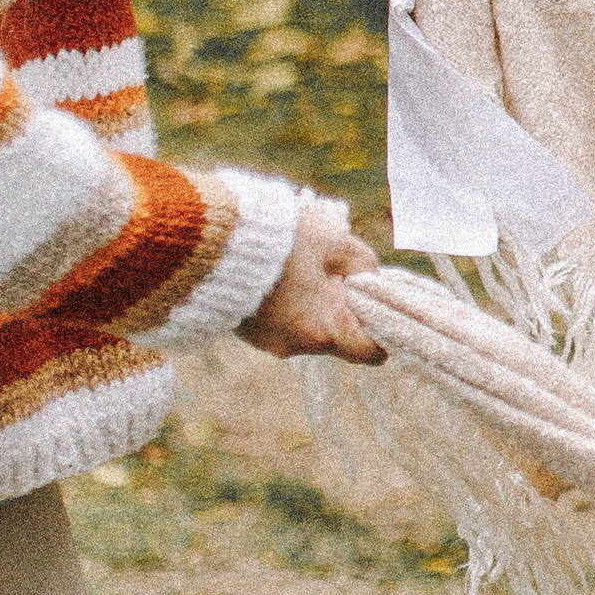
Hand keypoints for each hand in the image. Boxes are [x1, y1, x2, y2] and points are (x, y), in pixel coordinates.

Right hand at [239, 194, 385, 364]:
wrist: (212, 243)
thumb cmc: (282, 240)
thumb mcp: (337, 243)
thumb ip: (364, 266)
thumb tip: (371, 282)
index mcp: (327, 330)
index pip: (373, 353)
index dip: (382, 332)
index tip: (377, 307)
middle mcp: (299, 347)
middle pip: (338, 337)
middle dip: (341, 309)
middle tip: (333, 274)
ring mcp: (271, 344)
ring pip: (309, 330)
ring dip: (311, 305)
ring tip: (298, 270)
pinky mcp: (250, 335)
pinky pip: (283, 325)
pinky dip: (287, 307)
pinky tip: (277, 278)